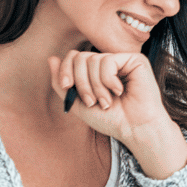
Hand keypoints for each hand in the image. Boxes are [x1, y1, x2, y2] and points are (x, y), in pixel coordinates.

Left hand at [48, 49, 186, 177]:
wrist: (135, 129)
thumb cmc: (111, 119)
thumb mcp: (78, 103)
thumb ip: (61, 83)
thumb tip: (51, 58)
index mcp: (96, 71)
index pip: (73, 57)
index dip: (65, 69)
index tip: (67, 86)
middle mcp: (109, 63)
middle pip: (80, 57)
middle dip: (81, 82)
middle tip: (91, 101)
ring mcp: (122, 60)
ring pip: (93, 60)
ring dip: (96, 86)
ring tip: (106, 101)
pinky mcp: (135, 60)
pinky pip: (107, 61)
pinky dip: (108, 80)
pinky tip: (120, 91)